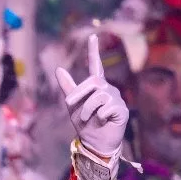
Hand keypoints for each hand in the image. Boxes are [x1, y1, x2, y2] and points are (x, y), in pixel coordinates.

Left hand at [56, 34, 128, 161]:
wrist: (94, 143)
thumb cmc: (85, 124)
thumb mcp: (72, 106)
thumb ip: (67, 88)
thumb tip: (58, 68)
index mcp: (96, 87)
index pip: (96, 66)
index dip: (93, 51)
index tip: (93, 36)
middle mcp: (108, 89)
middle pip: (93, 82)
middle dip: (79, 93)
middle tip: (70, 104)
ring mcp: (117, 99)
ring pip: (98, 96)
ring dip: (87, 109)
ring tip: (88, 119)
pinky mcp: (122, 110)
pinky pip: (106, 107)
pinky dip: (99, 116)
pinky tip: (102, 121)